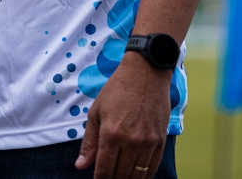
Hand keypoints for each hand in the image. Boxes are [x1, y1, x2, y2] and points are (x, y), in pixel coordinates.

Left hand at [76, 54, 171, 178]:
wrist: (146, 73)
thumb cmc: (117, 89)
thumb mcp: (96, 111)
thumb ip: (89, 141)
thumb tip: (81, 166)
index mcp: (111, 134)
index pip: (104, 170)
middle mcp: (130, 141)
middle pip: (120, 176)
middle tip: (108, 178)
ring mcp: (148, 143)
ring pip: (137, 176)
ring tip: (121, 177)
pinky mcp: (160, 141)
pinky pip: (152, 168)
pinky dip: (144, 176)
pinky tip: (137, 175)